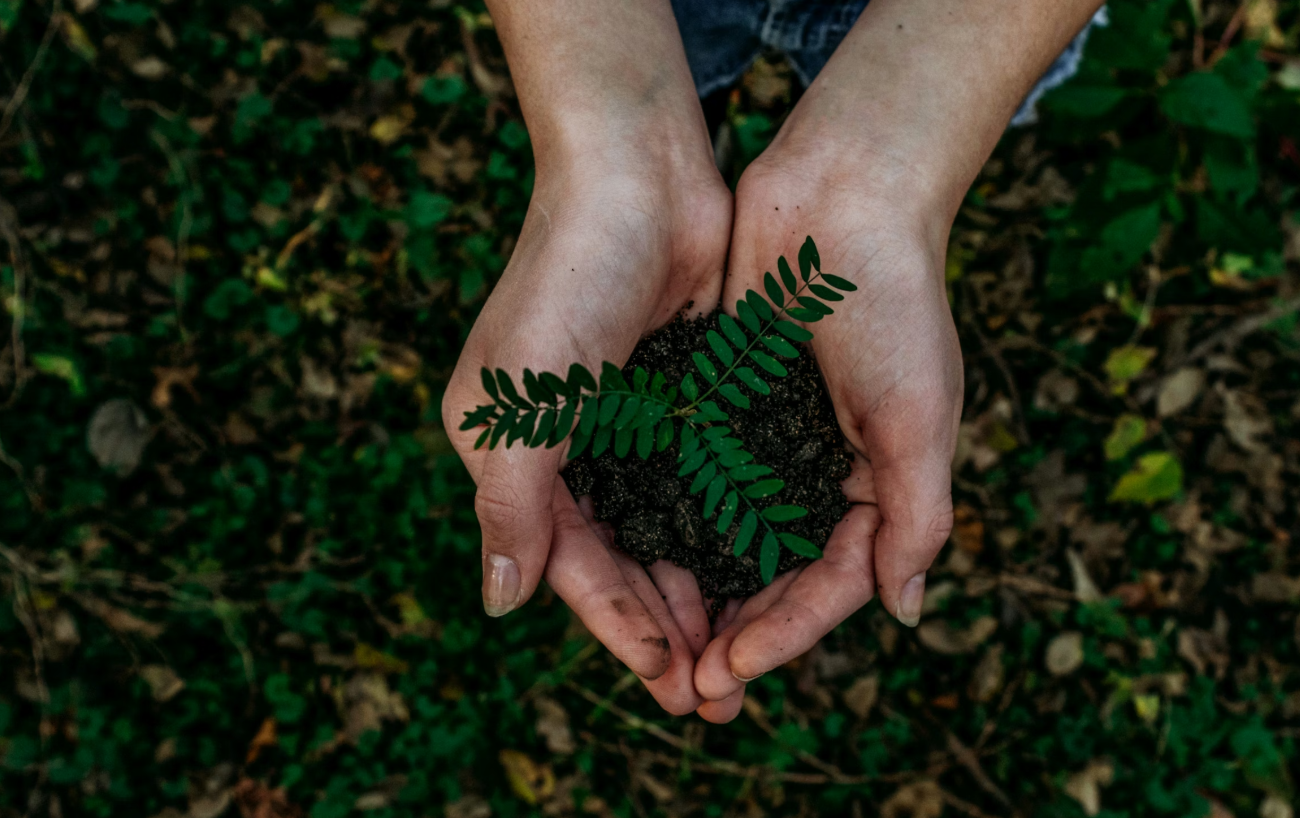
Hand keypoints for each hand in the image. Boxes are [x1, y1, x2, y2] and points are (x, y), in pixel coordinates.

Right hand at [442, 141, 730, 712]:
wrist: (638, 175)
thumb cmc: (566, 280)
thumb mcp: (520, 401)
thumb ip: (510, 505)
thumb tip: (499, 604)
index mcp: (514, 454)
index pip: (568, 563)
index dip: (617, 624)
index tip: (669, 676)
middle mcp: (569, 449)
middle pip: (621, 560)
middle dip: (665, 627)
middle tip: (715, 695)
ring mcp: (628, 426)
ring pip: (667, 532)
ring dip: (701, 592)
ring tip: (743, 654)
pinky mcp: (681, 400)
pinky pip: (704, 484)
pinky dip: (726, 531)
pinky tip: (762, 572)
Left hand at [691, 143, 963, 721]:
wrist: (841, 196)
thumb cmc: (894, 303)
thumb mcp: (920, 416)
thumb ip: (916, 516)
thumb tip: (904, 612)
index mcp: (875, 484)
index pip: (830, 583)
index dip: (785, 633)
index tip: (732, 669)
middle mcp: (817, 471)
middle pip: (773, 575)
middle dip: (734, 633)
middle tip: (687, 688)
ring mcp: (765, 439)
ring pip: (725, 537)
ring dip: (695, 592)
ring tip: (656, 645)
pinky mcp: (720, 403)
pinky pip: (691, 476)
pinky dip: (668, 520)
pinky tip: (632, 556)